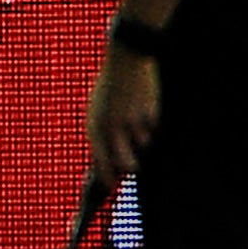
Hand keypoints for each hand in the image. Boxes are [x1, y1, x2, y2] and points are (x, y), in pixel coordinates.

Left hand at [89, 48, 159, 178]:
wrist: (125, 61)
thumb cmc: (109, 90)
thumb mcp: (97, 112)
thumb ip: (102, 135)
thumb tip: (107, 162)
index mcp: (95, 127)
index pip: (101, 162)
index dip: (106, 177)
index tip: (110, 187)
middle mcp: (112, 128)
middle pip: (126, 163)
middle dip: (130, 168)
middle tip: (132, 166)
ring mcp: (132, 122)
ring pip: (142, 145)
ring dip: (141, 139)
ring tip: (135, 119)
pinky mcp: (149, 114)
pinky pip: (152, 129)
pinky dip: (149, 123)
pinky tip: (143, 106)